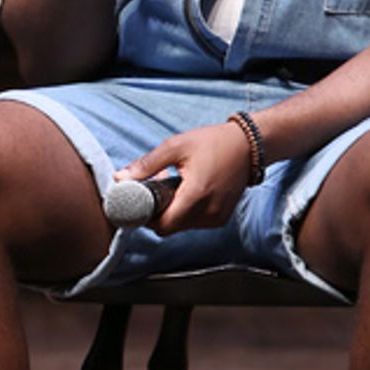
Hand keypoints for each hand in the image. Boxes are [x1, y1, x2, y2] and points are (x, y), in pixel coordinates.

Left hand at [115, 120, 254, 234]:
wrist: (249, 145)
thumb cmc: (213, 142)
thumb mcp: (175, 147)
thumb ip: (146, 165)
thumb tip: (120, 178)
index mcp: (196, 196)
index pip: (162, 224)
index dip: (145, 216)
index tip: (138, 201)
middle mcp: (209, 212)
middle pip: (170, 227)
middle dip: (156, 212)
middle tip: (154, 189)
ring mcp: (218, 217)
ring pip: (181, 226)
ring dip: (171, 212)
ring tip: (171, 186)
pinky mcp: (222, 217)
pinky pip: (195, 223)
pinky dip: (185, 212)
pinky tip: (185, 192)